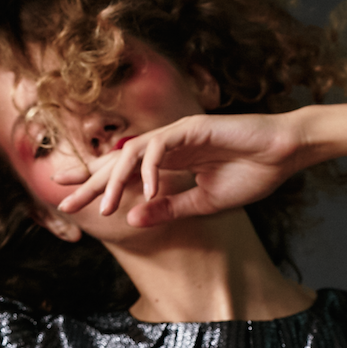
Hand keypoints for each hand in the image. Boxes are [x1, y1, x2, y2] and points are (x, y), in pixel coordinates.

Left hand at [57, 110, 316, 226]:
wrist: (283, 156)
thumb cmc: (250, 175)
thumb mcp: (202, 203)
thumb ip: (168, 209)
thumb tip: (133, 220)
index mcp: (169, 163)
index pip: (124, 174)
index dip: (96, 187)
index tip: (72, 203)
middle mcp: (167, 146)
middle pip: (117, 162)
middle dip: (89, 183)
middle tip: (63, 203)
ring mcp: (177, 134)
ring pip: (131, 154)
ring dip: (114, 181)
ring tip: (102, 208)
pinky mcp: (191, 127)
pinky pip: (159, 148)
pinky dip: (148, 170)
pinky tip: (145, 192)